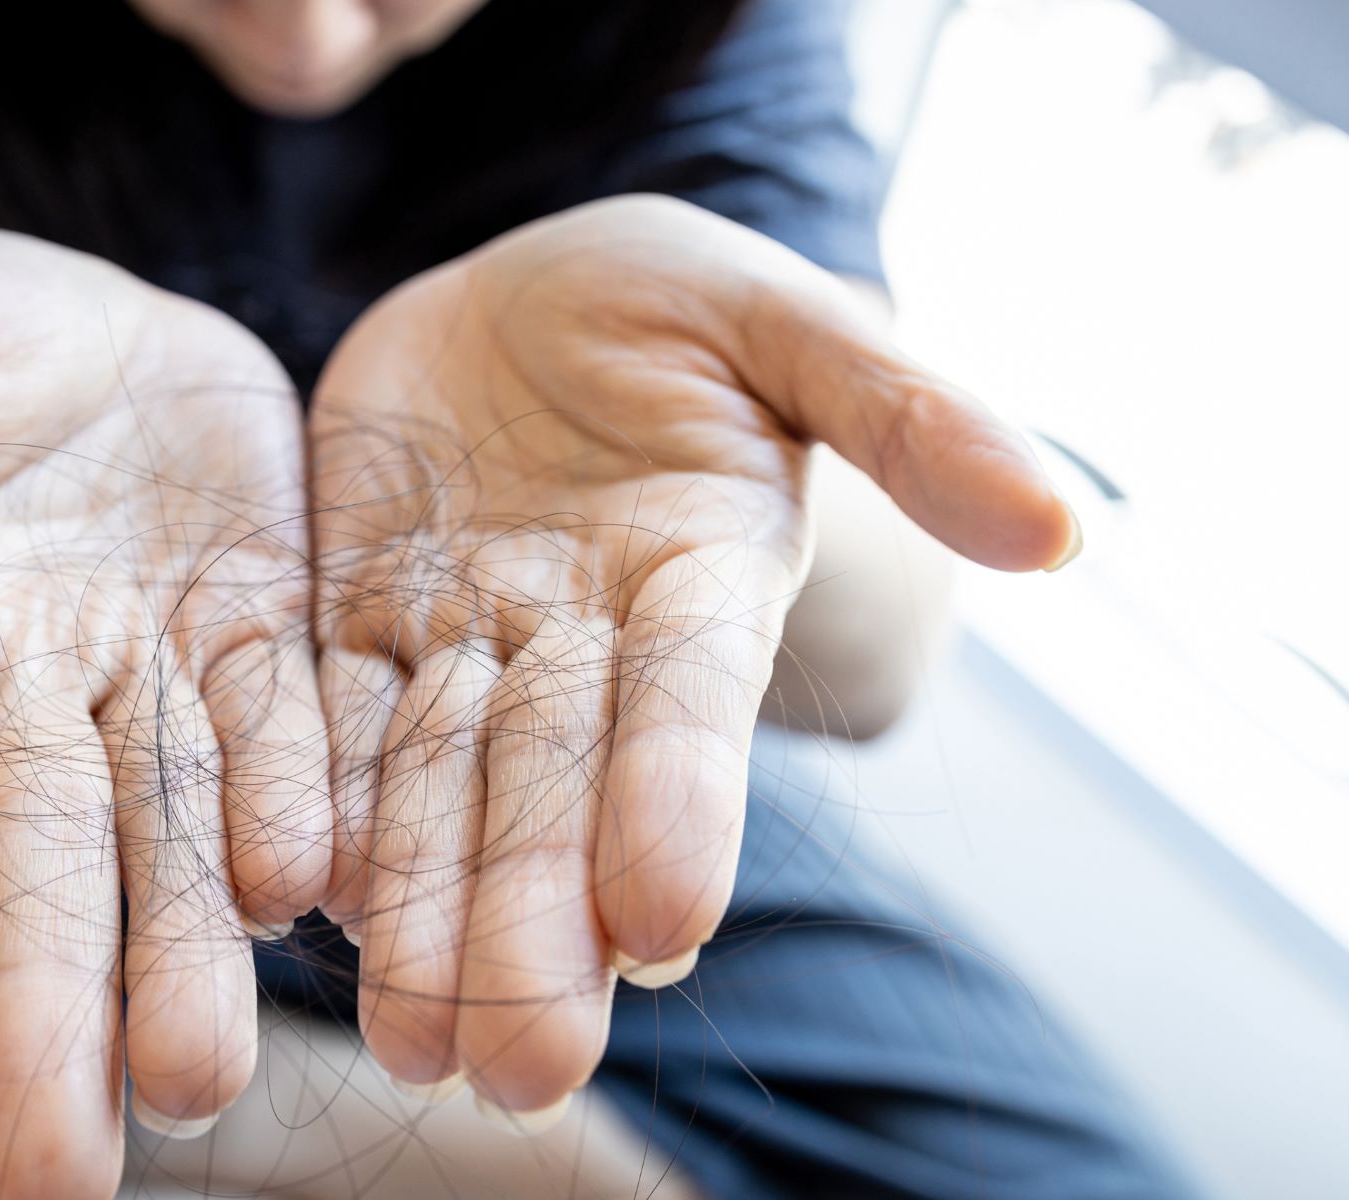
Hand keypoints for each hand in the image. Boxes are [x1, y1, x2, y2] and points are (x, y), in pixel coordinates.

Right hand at [0, 230, 329, 1196]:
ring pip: (166, 828)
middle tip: (52, 1183)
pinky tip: (311, 894)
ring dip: (182, 953)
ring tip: (196, 1083)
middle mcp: (25, 691)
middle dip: (42, 1016)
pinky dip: (296, 805)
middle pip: (31, 863)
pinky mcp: (260, 637)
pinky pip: (284, 727)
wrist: (103, 321)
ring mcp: (150, 674)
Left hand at [309, 195, 1077, 1122]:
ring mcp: (462, 641)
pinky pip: (322, 715)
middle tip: (522, 1060)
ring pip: (437, 783)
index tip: (668, 916)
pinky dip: (311, 800)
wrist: (521, 299)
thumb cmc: (671, 301)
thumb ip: (907, 415)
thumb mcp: (784, 321)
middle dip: (540, 919)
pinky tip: (297, 895)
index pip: (692, 705)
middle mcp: (582, 643)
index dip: (682, 799)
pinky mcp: (355, 620)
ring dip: (426, 910)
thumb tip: (1065, 528)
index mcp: (697, 582)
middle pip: (556, 787)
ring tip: (413, 1038)